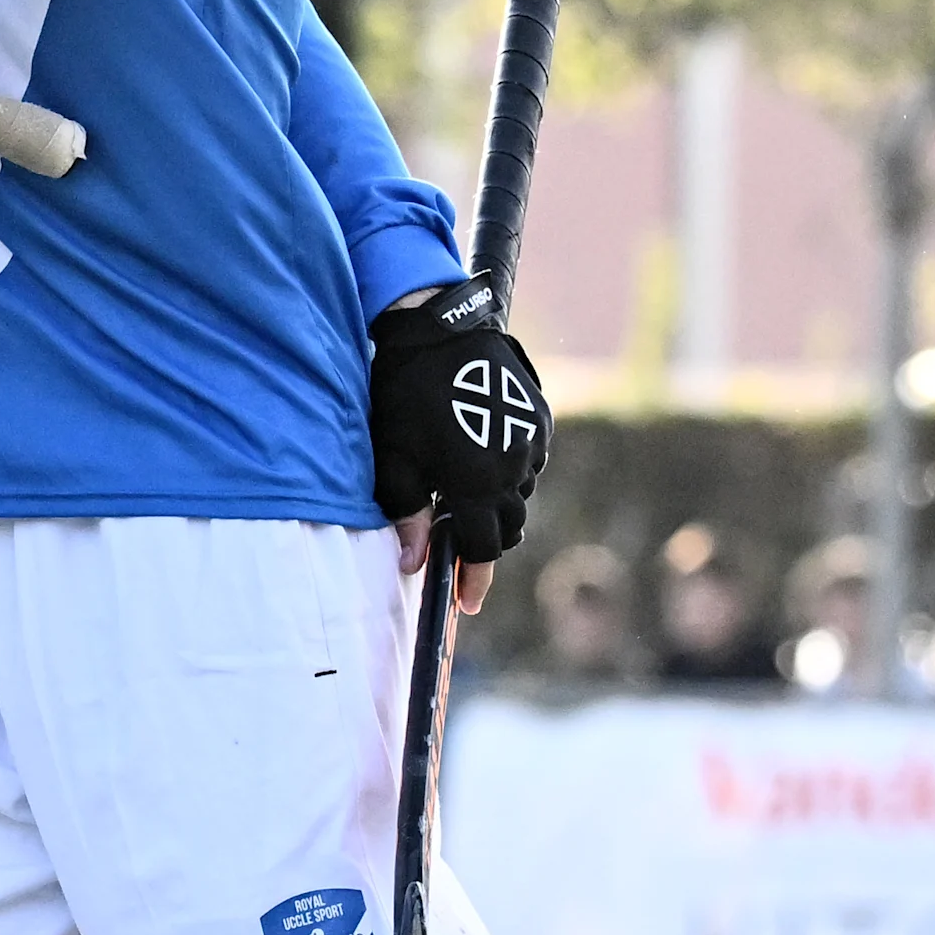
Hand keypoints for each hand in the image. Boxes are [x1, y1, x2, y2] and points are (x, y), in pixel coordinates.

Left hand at [369, 277, 547, 583]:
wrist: (438, 330)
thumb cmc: (404, 395)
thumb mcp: (394, 457)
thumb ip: (407, 514)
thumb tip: (414, 563)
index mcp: (478, 481)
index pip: (484, 549)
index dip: (474, 580)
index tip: (465, 604)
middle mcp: (515, 467)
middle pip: (507, 526)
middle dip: (484, 541)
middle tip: (455, 543)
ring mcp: (532, 442)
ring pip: (519, 494)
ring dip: (495, 503)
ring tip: (460, 490)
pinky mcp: (540, 420)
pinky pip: (527, 462)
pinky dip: (506, 471)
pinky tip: (476, 456)